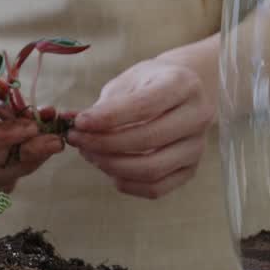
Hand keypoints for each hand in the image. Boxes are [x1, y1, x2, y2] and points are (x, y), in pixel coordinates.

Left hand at [67, 57, 212, 198]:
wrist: (186, 92)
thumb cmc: (152, 84)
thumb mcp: (129, 81)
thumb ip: (105, 104)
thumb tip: (71, 120)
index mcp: (183, 85)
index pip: (144, 106)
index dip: (108, 118)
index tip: (79, 122)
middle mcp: (198, 115)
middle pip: (148, 139)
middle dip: (104, 143)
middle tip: (78, 140)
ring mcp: (197, 146)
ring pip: (152, 168)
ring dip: (112, 165)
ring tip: (90, 154)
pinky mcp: (190, 169)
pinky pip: (156, 188)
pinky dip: (127, 183)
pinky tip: (109, 169)